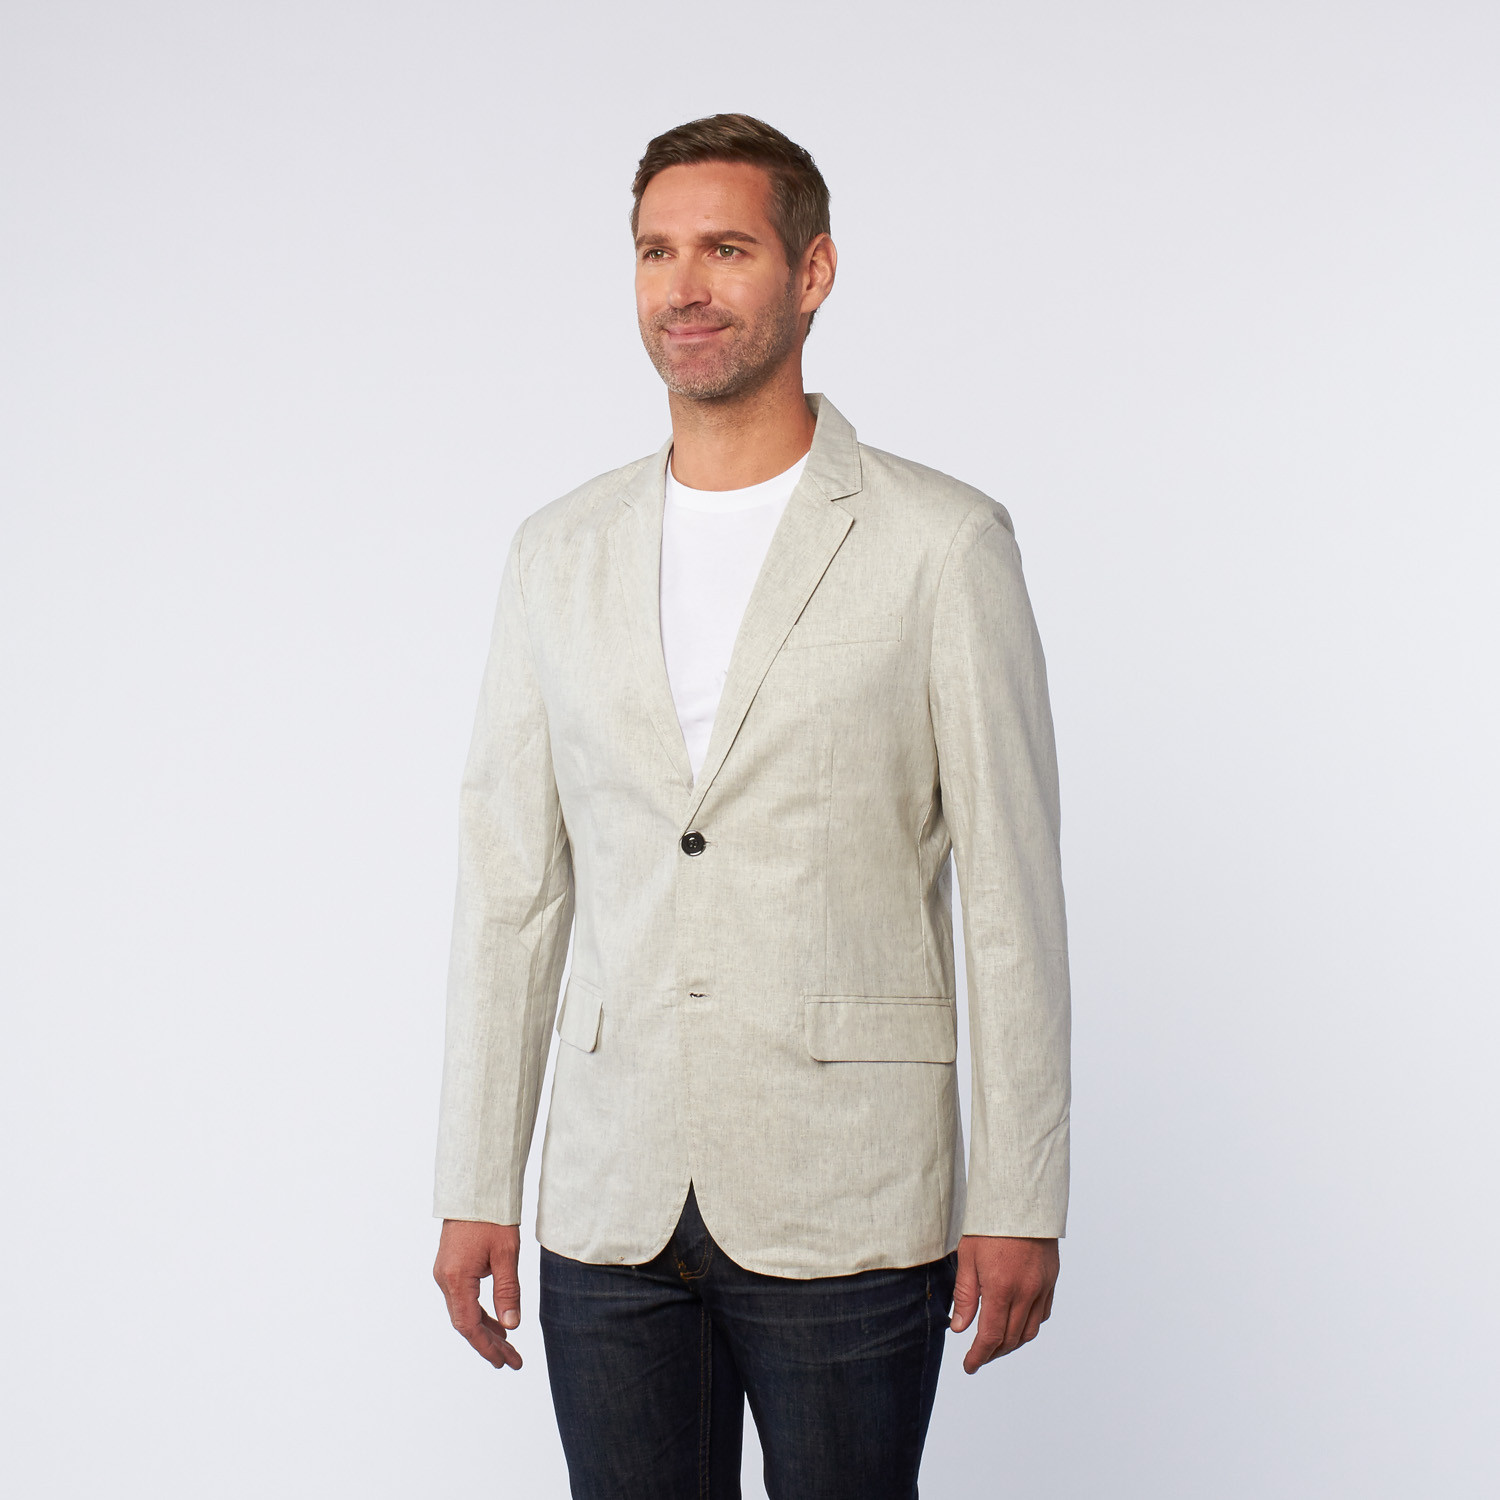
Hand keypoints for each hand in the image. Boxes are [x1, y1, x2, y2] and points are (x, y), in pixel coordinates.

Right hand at [433, 1219, 523, 1370]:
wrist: (475, 1188)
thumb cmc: (492, 1217)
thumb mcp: (506, 1254)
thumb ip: (507, 1292)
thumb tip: (512, 1326)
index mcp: (456, 1279)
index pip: (469, 1325)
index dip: (487, 1347)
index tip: (505, 1362)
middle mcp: (444, 1280)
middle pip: (465, 1323)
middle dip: (489, 1343)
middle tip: (512, 1361)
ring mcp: (445, 1274)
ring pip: (463, 1312)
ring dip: (485, 1329)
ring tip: (508, 1346)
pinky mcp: (450, 1267)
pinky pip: (463, 1299)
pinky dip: (479, 1313)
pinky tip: (497, 1321)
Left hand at [948, 1234, 1058, 1372]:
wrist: (1021, 1199)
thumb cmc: (990, 1225)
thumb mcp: (968, 1258)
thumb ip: (965, 1296)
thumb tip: (960, 1329)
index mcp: (1002, 1289)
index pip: (991, 1336)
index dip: (979, 1356)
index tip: (969, 1365)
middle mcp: (1026, 1293)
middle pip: (1011, 1339)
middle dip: (994, 1353)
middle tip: (979, 1356)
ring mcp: (1042, 1287)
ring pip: (1030, 1330)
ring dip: (1012, 1343)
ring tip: (996, 1344)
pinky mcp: (1051, 1279)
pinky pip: (1043, 1313)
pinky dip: (1029, 1325)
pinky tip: (1017, 1323)